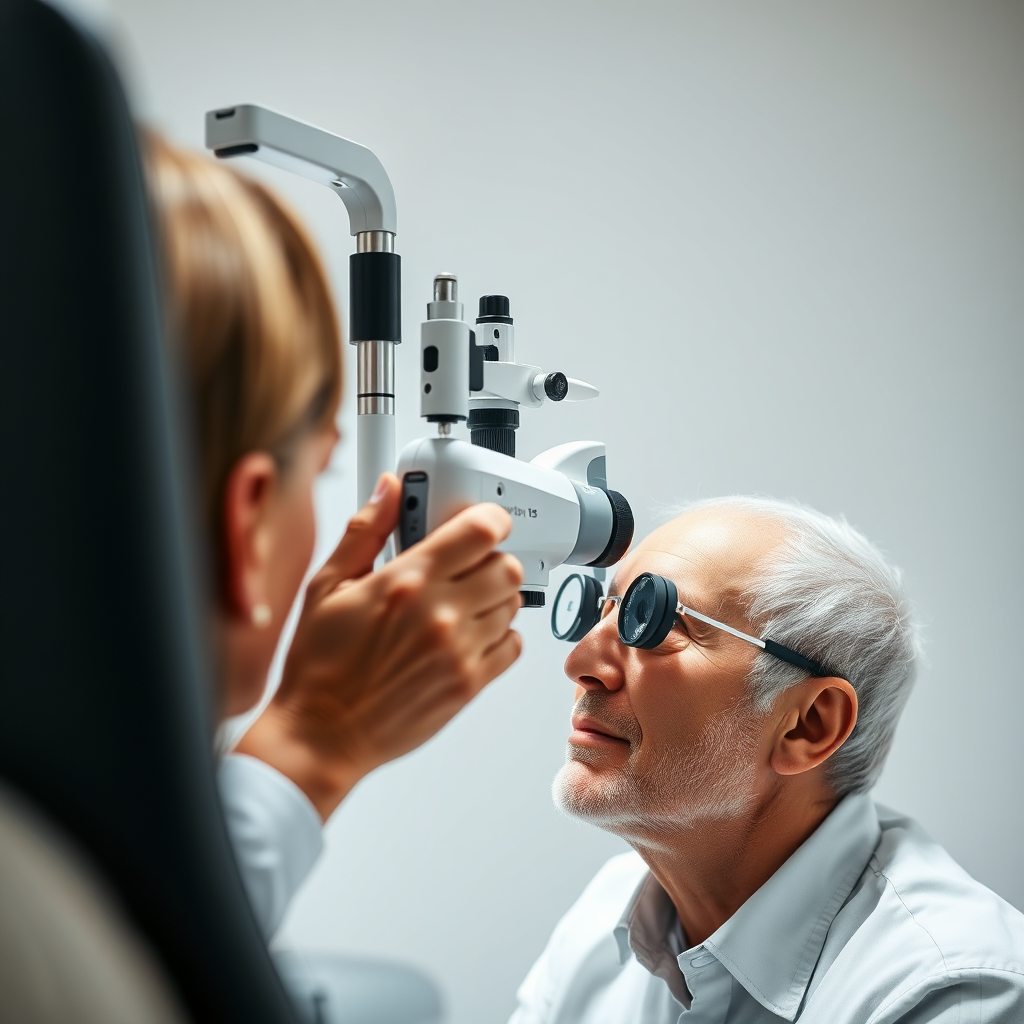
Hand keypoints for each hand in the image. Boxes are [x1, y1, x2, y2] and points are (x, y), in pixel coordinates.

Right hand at [234, 474, 523, 818]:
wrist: (323, 733)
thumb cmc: (320, 665)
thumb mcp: (327, 586)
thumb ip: (365, 531)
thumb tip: (388, 489)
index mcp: (406, 581)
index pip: (480, 531)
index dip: (489, 519)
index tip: (482, 522)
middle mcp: (440, 613)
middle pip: (507, 565)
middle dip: (492, 558)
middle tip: (468, 565)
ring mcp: (459, 651)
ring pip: (513, 603)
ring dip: (495, 596)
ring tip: (462, 603)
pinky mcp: (469, 684)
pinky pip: (512, 645)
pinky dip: (500, 634)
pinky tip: (470, 634)